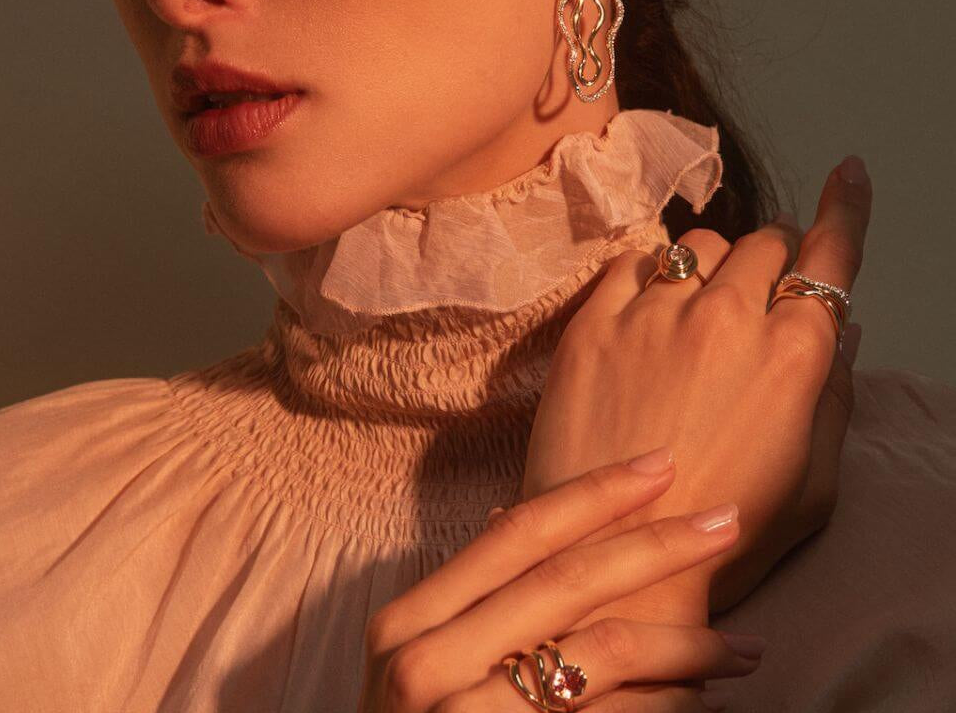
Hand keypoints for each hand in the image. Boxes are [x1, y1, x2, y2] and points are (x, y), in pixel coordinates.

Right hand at [357, 454, 764, 711]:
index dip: (594, 493)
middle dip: (657, 545)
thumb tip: (501, 512)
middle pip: (566, 581)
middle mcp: (428, 664)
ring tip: (743, 646)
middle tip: (727, 522)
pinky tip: (702, 701)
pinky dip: (666, 707)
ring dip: (684, 644)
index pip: (517, 535)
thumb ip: (464, 596)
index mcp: (411, 622)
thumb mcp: (417, 660)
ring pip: (599, 655)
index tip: (661, 465)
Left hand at [521, 155, 871, 621]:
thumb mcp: (812, 483)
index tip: (848, 172)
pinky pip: (630, 261)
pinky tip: (647, 303)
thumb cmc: (724, 534)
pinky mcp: (593, 323)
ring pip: (696, 245)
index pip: (830, 256)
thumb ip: (834, 394)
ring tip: (698, 306)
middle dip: (771, 259)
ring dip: (710, 265)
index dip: (845, 208)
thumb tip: (843, 329)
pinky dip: (648, 271)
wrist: (610, 556)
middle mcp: (726, 317)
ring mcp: (654, 315)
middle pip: (763, 242)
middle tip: (758, 293)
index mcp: (792, 355)